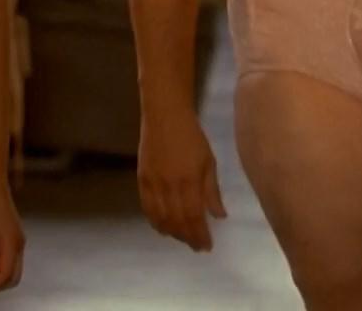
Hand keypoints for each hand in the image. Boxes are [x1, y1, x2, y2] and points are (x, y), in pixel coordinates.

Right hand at [137, 108, 226, 251]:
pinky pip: (147, 208)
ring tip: (183, 238)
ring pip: (160, 218)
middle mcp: (169, 185)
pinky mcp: (142, 179)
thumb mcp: (208, 161)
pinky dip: (155, 222)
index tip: (207, 246)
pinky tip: (163, 228)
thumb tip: (219, 216)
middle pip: (176, 221)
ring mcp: (153, 183)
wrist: (164, 116)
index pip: (194, 217)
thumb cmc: (192, 136)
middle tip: (197, 246)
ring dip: (172, 233)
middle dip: (187, 237)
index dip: (200, 235)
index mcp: (189, 180)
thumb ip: (212, 191)